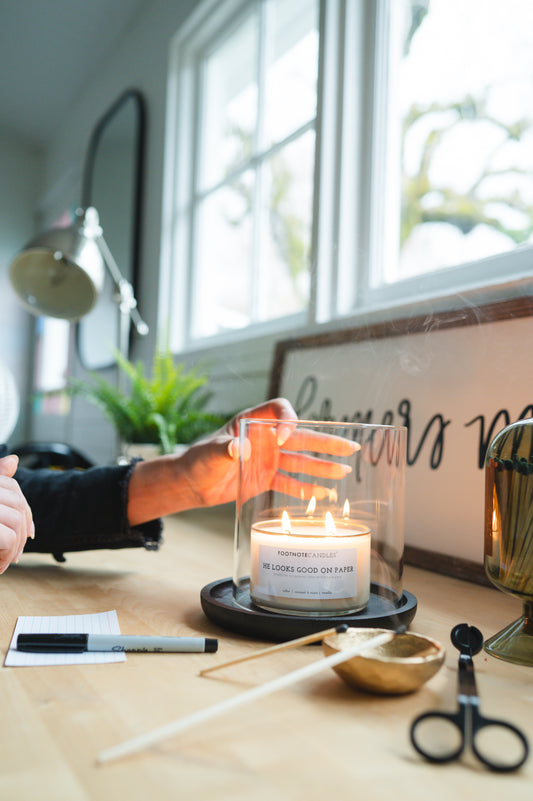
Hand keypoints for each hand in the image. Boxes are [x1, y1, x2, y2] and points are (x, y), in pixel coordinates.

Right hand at [0, 455, 34, 573]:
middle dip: (23, 529)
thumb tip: (13, 460)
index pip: (11, 487)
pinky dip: (6, 554)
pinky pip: (7, 537)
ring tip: (6, 560)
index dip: (25, 509)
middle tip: (16, 553)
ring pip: (14, 521)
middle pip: (16, 503)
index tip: (29, 532)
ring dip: (15, 546)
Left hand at [128, 398, 356, 523]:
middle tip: (349, 447)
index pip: (279, 410)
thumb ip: (224, 450)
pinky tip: (323, 492)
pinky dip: (306, 487)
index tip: (285, 439)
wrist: (191, 483)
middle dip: (325, 441)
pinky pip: (291, 481)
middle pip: (301, 436)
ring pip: (301, 460)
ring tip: (345, 471)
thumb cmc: (196, 461)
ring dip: (322, 465)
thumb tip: (239, 447)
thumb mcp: (209, 455)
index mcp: (252, 422)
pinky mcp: (267, 477)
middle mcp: (264, 438)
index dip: (289, 421)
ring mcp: (268, 458)